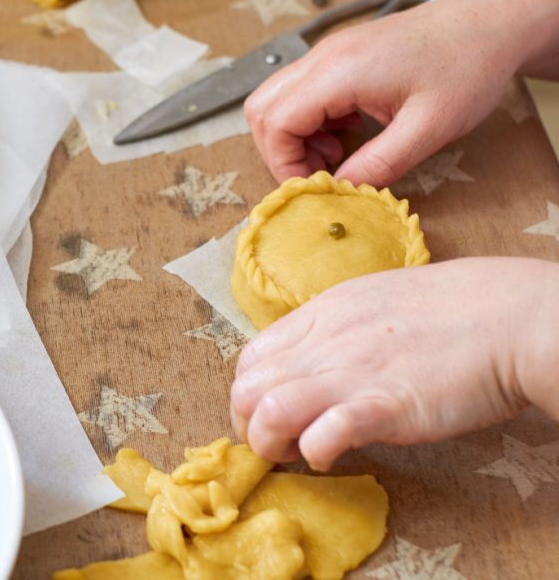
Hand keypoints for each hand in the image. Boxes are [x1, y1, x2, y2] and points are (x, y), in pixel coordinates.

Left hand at [229, 258, 558, 470]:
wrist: (511, 315)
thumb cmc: (453, 310)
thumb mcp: (374, 300)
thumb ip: (336, 328)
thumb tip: (312, 358)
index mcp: (322, 313)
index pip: (250, 358)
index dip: (248, 393)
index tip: (265, 413)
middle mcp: (325, 341)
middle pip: (247, 388)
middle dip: (246, 423)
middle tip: (273, 443)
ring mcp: (352, 373)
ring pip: (269, 410)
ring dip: (268, 442)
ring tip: (289, 454)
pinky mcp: (383, 406)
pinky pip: (324, 433)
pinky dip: (312, 452)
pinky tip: (327, 457)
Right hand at [243, 0, 558, 186]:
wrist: (495, 21)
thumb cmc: (469, 66)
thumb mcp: (429, 128)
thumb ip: (379, 164)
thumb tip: (340, 190)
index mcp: (339, 71)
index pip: (275, 123)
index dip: (283, 164)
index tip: (313, 188)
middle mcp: (324, 57)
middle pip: (263, 108)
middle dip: (279, 150)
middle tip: (318, 175)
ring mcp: (331, 52)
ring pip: (278, 99)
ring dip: (294, 135)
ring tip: (335, 156)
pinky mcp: (342, 54)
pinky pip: (302, 91)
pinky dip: (310, 120)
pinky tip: (345, 134)